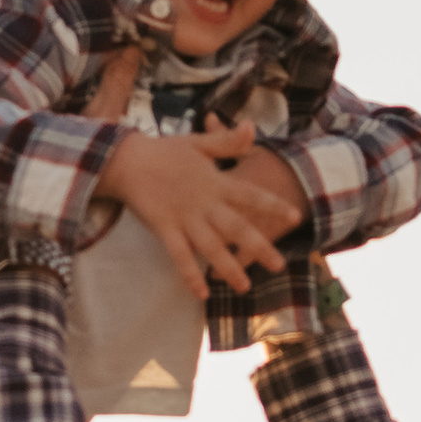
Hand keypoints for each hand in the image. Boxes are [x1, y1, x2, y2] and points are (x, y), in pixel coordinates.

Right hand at [99, 120, 302, 298]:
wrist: (126, 158)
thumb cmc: (163, 151)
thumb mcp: (198, 144)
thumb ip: (227, 142)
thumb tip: (253, 127)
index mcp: (215, 182)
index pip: (250, 194)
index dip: (272, 205)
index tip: (294, 216)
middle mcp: (204, 202)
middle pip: (236, 227)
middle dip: (259, 246)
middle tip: (279, 265)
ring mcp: (184, 217)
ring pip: (211, 246)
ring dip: (228, 267)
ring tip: (244, 287)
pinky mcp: (164, 227)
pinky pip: (179, 255)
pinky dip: (190, 273)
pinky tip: (200, 293)